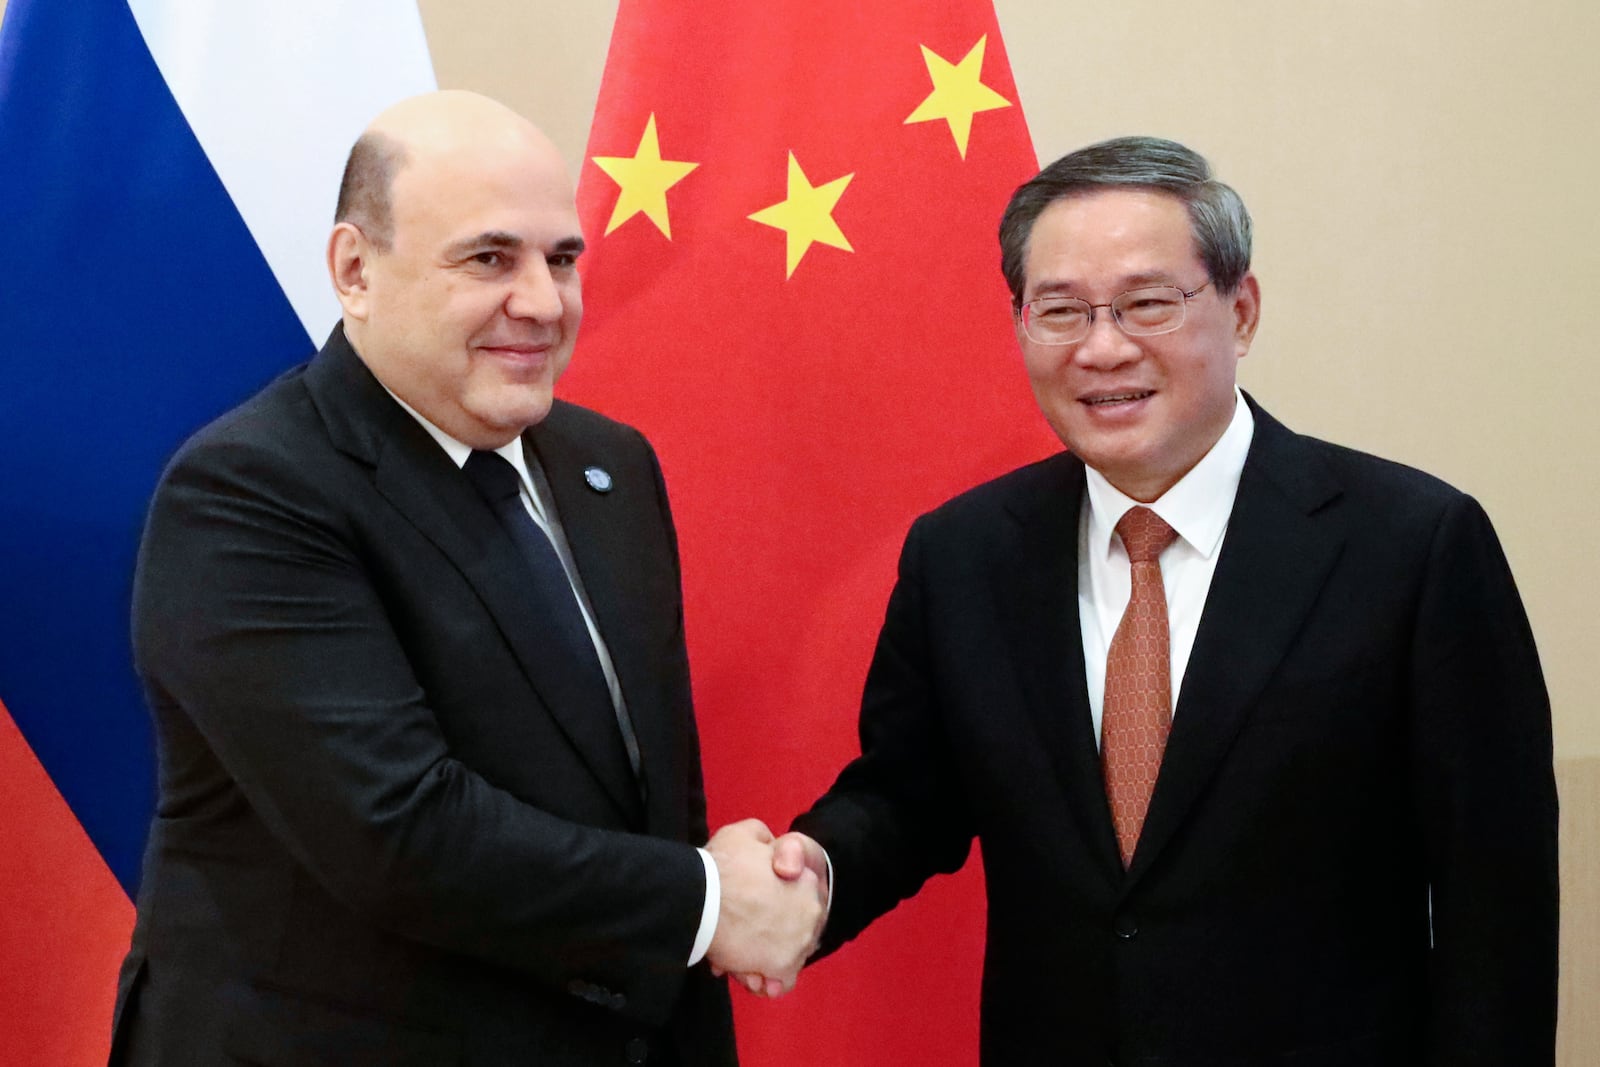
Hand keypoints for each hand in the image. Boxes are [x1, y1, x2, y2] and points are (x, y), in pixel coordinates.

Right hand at [704, 819, 825, 996]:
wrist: (699, 898)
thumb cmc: (721, 865)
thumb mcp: (747, 833)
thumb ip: (765, 841)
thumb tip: (772, 852)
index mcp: (808, 879)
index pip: (802, 901)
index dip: (780, 907)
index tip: (758, 913)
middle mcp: (811, 911)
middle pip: (797, 932)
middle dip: (775, 937)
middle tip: (747, 938)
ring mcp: (799, 941)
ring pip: (788, 958)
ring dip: (767, 961)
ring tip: (742, 959)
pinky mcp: (782, 966)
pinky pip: (780, 983)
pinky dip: (767, 982)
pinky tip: (749, 975)